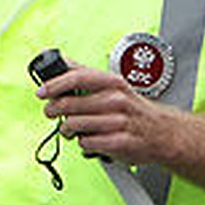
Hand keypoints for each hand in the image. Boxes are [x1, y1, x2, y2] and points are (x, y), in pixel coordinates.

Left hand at [35, 59, 173, 164]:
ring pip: (74, 125)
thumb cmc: (134, 109)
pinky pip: (86, 143)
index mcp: (112, 83)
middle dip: (54, 110)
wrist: (163, 133)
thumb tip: (62, 61)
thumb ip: (87, 74)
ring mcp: (118, 122)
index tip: (41, 91)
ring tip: (71, 129)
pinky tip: (89, 139)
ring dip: (66, 129)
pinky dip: (82, 142)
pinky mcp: (119, 143)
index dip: (55, 84)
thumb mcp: (114, 84)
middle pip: (70, 104)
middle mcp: (116, 100)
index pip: (77, 77)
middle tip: (51, 113)